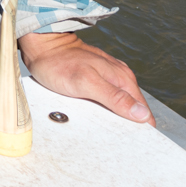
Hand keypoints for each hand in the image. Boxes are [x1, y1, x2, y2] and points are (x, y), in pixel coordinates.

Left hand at [18, 32, 154, 125]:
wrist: (41, 45)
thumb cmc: (59, 63)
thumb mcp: (87, 82)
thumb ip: (114, 97)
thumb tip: (142, 114)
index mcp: (123, 79)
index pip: (143, 112)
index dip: (139, 128)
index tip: (130, 140)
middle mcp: (119, 77)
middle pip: (132, 110)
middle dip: (124, 125)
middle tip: (110, 135)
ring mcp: (108, 77)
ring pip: (118, 105)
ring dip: (111, 118)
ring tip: (99, 126)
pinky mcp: (96, 79)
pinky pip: (104, 99)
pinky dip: (100, 109)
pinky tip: (91, 114)